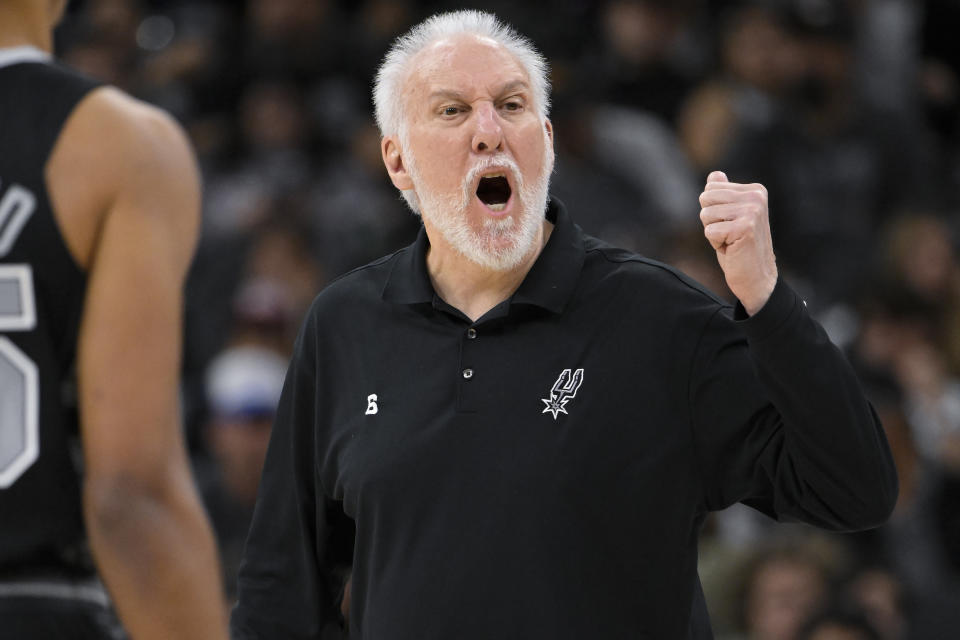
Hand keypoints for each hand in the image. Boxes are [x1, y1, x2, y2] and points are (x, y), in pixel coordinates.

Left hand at [699, 171, 777, 314]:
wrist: (756, 277)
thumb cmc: (740, 246)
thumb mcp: (730, 217)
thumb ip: (723, 194)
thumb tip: (715, 175)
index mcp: (755, 190)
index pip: (710, 189)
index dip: (713, 211)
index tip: (731, 224)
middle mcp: (756, 197)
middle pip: (705, 198)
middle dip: (710, 220)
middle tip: (729, 234)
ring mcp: (752, 211)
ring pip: (705, 215)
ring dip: (713, 233)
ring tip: (731, 241)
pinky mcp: (745, 228)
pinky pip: (709, 231)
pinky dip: (715, 244)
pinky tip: (732, 248)